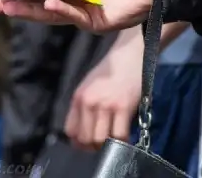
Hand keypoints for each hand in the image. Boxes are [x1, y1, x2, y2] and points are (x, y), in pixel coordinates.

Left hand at [65, 27, 142, 149]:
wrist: (130, 55)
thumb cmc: (112, 72)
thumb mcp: (90, 86)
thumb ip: (84, 107)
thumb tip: (83, 135)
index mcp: (78, 98)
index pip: (71, 131)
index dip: (79, 142)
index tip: (89, 144)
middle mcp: (88, 102)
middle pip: (85, 139)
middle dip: (94, 147)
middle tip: (105, 145)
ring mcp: (105, 105)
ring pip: (100, 140)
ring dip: (108, 146)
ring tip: (115, 141)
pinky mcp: (123, 107)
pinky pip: (119, 136)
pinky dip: (123, 142)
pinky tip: (127, 136)